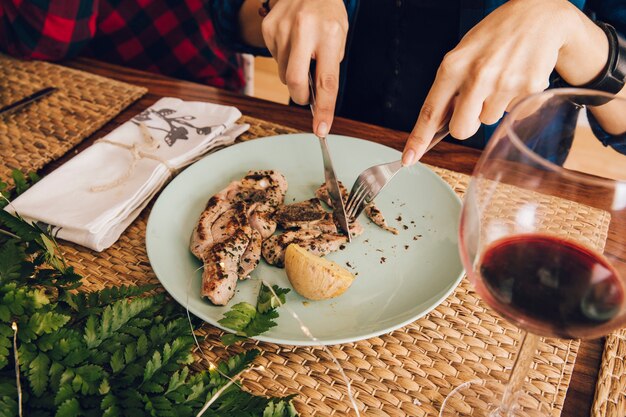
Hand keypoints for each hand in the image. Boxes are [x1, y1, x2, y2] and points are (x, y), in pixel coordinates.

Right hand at [261, 0, 348, 135]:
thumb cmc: (327, 12)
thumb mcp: (339, 34)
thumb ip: (329, 65)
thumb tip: (314, 96)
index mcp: (329, 34)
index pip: (327, 82)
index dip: (324, 109)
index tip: (321, 129)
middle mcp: (304, 30)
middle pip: (296, 82)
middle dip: (301, 96)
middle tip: (306, 95)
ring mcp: (282, 29)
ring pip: (284, 73)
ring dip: (293, 73)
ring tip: (303, 51)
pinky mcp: (268, 28)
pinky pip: (275, 59)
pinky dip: (284, 59)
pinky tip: (291, 41)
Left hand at [401, 0, 609, 165]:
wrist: (540, 14)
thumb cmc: (496, 35)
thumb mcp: (464, 53)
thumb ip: (450, 86)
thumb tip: (439, 124)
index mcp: (454, 66)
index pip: (430, 111)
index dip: (418, 139)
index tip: (408, 159)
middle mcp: (478, 76)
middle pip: (462, 129)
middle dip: (466, 124)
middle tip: (475, 102)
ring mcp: (505, 84)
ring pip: (489, 122)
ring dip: (492, 107)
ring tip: (501, 78)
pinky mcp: (529, 90)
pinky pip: (513, 114)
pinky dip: (513, 102)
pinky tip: (517, 78)